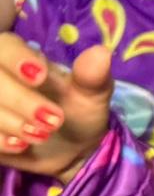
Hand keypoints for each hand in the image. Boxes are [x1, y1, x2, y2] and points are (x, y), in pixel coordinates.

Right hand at [0, 34, 112, 180]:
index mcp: (20, 57)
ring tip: (41, 135)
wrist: (70, 149)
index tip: (40, 77)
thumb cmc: (78, 113)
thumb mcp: (91, 96)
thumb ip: (93, 76)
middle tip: (54, 121)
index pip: (5, 46)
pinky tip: (19, 145)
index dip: (16, 58)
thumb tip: (101, 53)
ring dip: (11, 122)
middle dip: (21, 101)